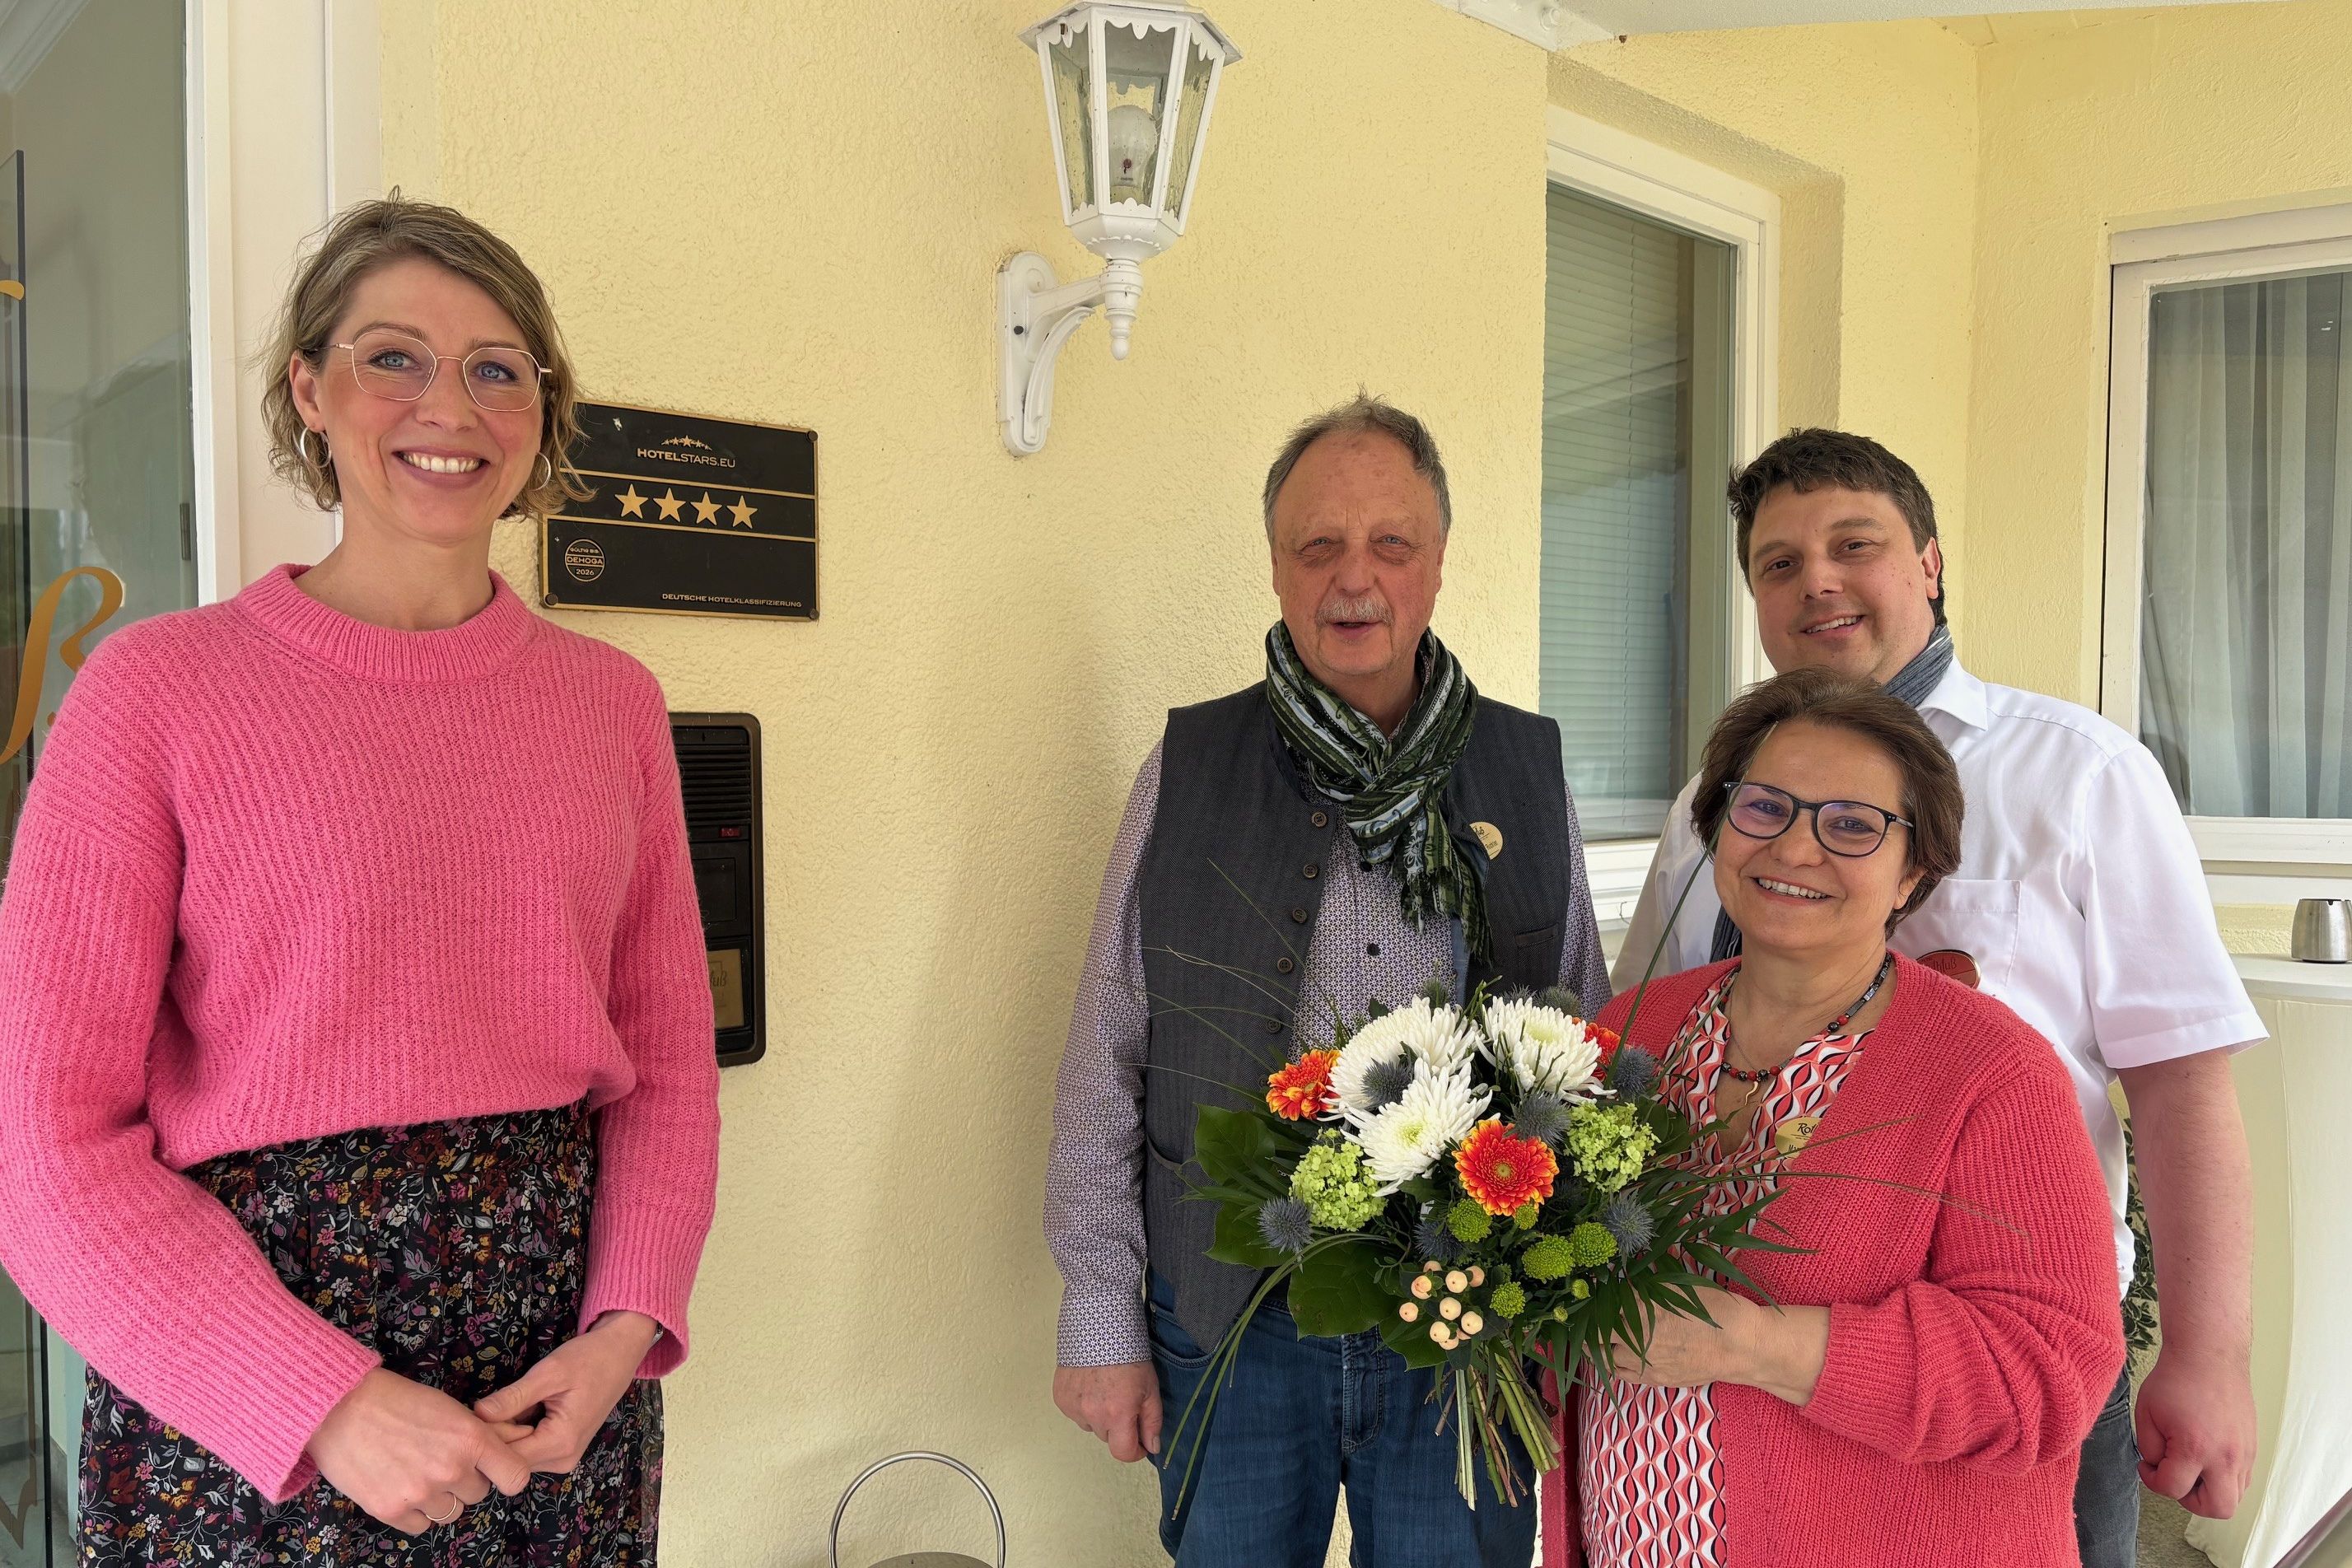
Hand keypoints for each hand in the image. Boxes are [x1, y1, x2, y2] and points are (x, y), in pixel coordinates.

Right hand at [308, 1368, 533, 1533]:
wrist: (341, 1408)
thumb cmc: (399, 1400)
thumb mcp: (450, 1407)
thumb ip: (485, 1431)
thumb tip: (521, 1437)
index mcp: (471, 1438)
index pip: (515, 1478)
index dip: (507, 1475)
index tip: (495, 1470)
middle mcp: (450, 1469)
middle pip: (478, 1494)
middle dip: (465, 1480)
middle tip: (440, 1460)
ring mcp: (420, 1493)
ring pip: (450, 1512)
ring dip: (439, 1497)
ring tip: (416, 1471)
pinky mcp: (390, 1511)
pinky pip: (421, 1526)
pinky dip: (414, 1512)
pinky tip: (401, 1486)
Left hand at [474, 1311, 661, 1474]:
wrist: (620, 1353)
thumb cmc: (588, 1359)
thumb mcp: (548, 1373)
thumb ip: (512, 1398)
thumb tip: (476, 1414)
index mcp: (560, 1443)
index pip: (506, 1457)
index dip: (486, 1437)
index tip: (475, 1411)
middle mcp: (562, 1459)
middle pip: (511, 1458)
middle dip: (495, 1433)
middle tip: (490, 1403)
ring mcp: (563, 1457)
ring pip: (517, 1454)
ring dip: (506, 1432)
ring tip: (507, 1403)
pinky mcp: (561, 1450)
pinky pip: (529, 1448)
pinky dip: (518, 1430)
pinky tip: (520, 1409)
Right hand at [1053, 1362, 1159, 1462]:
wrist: (1098, 1327)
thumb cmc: (1129, 1356)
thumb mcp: (1150, 1388)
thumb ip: (1152, 1422)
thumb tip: (1152, 1448)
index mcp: (1117, 1414)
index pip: (1122, 1453)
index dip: (1135, 1451)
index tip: (1140, 1443)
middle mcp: (1092, 1415)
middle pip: (1107, 1437)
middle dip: (1118, 1426)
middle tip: (1124, 1401)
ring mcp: (1073, 1407)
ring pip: (1090, 1425)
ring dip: (1099, 1415)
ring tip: (1105, 1389)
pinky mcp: (1060, 1398)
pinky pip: (1075, 1412)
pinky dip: (1083, 1405)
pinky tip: (1090, 1385)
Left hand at [1608, 1289, 1828, 1405]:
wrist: (1743, 1346)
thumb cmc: (1717, 1309)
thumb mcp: (1682, 1286)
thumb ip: (1650, 1283)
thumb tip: (1628, 1276)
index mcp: (1642, 1309)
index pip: (1602, 1302)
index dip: (1596, 1296)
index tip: (1594, 1291)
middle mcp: (1637, 1337)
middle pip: (1595, 1331)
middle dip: (1591, 1321)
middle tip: (1592, 1313)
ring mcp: (1644, 1362)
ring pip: (1603, 1355)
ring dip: (1599, 1342)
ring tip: (1601, 1333)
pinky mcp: (1654, 1379)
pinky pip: (1620, 1373)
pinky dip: (1612, 1362)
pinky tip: (1616, 1352)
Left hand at [2136, 1347, 2255, 1518]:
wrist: (2209, 1355)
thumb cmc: (2175, 1379)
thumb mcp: (2146, 1413)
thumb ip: (2150, 1448)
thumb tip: (2159, 1468)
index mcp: (2195, 1448)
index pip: (2173, 1489)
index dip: (2152, 1480)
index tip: (2147, 1465)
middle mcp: (2226, 1457)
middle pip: (2218, 1509)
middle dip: (2191, 1501)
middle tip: (2176, 1477)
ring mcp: (2244, 1454)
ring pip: (2235, 1498)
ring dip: (2210, 1491)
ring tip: (2190, 1466)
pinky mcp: (2252, 1447)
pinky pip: (2243, 1480)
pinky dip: (2223, 1479)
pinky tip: (2205, 1458)